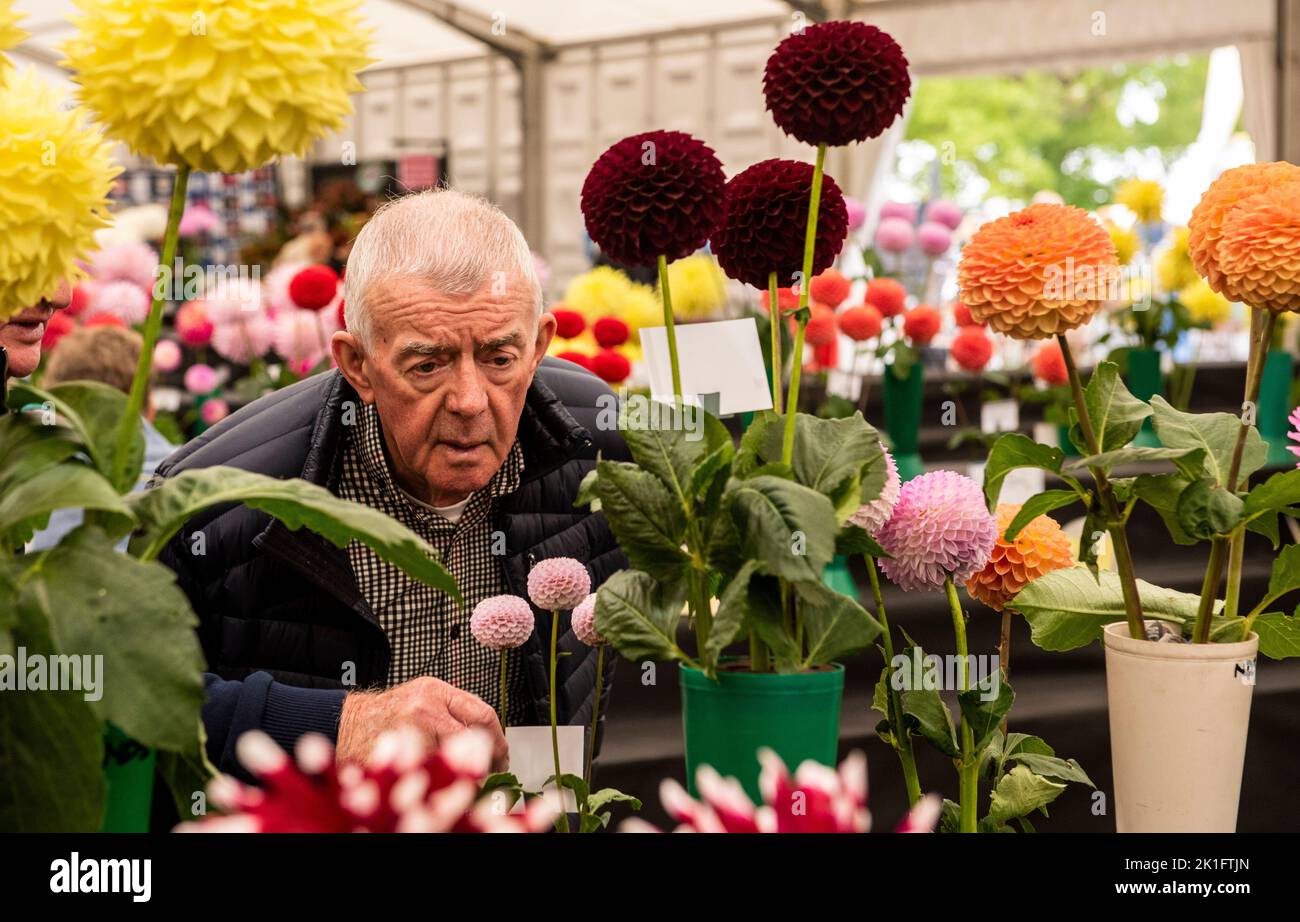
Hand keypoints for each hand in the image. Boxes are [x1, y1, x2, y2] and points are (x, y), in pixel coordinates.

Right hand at [336, 676, 507, 770]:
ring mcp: (411, 732)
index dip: (498, 740)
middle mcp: (425, 708)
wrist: (349, 723)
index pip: (483, 714)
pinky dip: (440, 781)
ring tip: (463, 778)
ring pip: (453, 760)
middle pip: (473, 738)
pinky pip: (430, 772)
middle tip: (491, 771)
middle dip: (486, 760)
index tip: (502, 754)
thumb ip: (454, 711)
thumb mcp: (424, 698)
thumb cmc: (389, 713)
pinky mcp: (399, 754)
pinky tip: (438, 781)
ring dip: (463, 774)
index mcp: (436, 691)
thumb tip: (490, 736)